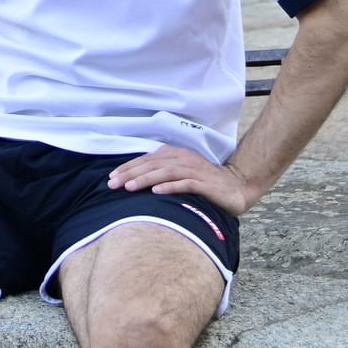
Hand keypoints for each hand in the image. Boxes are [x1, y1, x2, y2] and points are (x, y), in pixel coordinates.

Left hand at [107, 145, 256, 215]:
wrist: (236, 187)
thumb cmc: (204, 183)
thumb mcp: (181, 174)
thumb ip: (162, 173)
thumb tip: (134, 180)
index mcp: (176, 155)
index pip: (147, 159)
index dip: (128, 167)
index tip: (111, 177)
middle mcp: (184, 159)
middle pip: (153, 164)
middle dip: (131, 173)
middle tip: (113, 184)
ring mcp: (195, 171)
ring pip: (166, 172)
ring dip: (146, 179)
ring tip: (129, 187)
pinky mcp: (205, 184)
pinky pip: (185, 184)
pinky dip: (170, 187)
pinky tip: (157, 192)